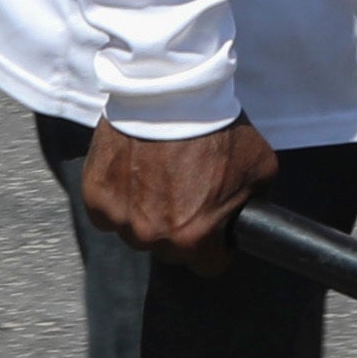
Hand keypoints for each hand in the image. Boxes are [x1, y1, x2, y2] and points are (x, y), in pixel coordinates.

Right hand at [77, 118, 271, 262]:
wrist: (172, 91)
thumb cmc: (217, 129)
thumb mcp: (260, 170)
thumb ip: (255, 204)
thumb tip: (251, 218)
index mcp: (194, 238)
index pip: (209, 266)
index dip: (217, 247)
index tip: (216, 229)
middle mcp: (154, 236)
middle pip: (170, 251)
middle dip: (181, 230)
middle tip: (186, 194)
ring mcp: (120, 217)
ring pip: (136, 233)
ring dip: (146, 215)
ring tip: (158, 179)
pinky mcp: (96, 195)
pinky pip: (107, 213)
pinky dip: (119, 199)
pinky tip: (133, 175)